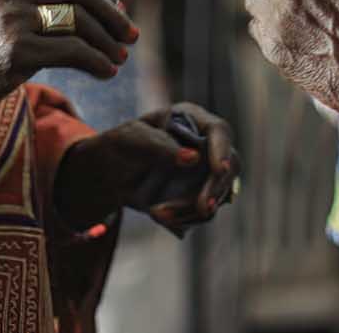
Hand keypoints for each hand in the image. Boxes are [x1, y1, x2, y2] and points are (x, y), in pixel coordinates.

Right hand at [0, 0, 137, 166]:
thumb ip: (24, 4)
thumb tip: (81, 9)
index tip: (118, 10)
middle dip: (113, 14)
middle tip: (131, 35)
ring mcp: (11, 20)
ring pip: (80, 21)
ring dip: (108, 41)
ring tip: (119, 58)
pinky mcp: (16, 51)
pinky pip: (73, 51)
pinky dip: (96, 62)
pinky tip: (105, 72)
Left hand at [55, 103, 240, 232]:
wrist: (110, 173)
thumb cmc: (121, 144)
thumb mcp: (132, 138)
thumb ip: (160, 145)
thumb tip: (194, 158)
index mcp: (193, 120)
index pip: (219, 131)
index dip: (222, 150)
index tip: (219, 170)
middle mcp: (206, 145)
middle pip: (227, 167)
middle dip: (215, 189)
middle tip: (202, 208)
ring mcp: (205, 173)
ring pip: (216, 195)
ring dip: (192, 209)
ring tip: (158, 214)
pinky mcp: (198, 196)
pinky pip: (202, 212)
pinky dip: (185, 218)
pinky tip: (161, 216)